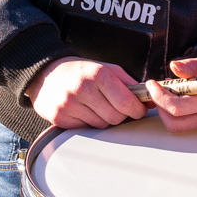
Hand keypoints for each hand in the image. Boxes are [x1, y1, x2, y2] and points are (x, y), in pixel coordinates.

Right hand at [29, 58, 145, 127]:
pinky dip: (89, 122)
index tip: (139, 109)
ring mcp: (69, 105)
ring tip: (96, 105)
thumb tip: (150, 98)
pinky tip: (83, 110)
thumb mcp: (105, 68)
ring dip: (105, 118)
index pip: (126, 102)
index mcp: (98, 74)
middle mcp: (83, 89)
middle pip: (116, 117)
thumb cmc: (80, 71)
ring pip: (102, 124)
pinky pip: (86, 128)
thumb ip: (128, 83)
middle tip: (116, 106)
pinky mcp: (60, 118)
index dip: (137, 109)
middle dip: (122, 115)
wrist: (46, 74)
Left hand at [144, 50, 196, 132]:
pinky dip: (177, 113)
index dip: (159, 96)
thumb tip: (174, 67)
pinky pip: (188, 123)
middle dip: (159, 107)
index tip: (153, 83)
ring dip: (167, 112)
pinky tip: (179, 96)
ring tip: (167, 93)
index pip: (177, 106)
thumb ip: (194, 65)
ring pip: (180, 127)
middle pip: (174, 122)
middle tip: (156, 90)